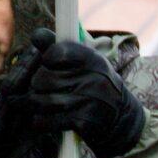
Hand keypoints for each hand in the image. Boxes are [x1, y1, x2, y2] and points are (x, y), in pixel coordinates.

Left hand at [28, 40, 145, 157]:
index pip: (55, 53)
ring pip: (41, 100)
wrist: (122, 120)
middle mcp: (93, 78)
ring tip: (39, 104)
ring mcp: (89, 101)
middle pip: (44, 78)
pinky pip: (46, 121)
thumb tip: (35, 35)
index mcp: (93, 59)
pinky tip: (44, 119)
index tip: (49, 66)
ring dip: (35, 104)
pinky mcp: (83, 122)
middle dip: (37, 85)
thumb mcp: (85, 64)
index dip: (46, 60)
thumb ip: (59, 48)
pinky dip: (40, 121)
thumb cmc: (96, 87)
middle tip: (41, 89)